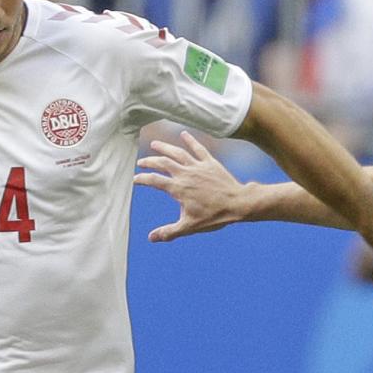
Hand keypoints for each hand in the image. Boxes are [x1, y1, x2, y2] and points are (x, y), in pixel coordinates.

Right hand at [136, 132, 250, 240]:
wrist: (237, 204)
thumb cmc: (214, 216)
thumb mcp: (189, 226)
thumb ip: (169, 232)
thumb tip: (151, 238)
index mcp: (178, 189)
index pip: (154, 181)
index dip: (142, 179)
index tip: (135, 180)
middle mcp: (185, 174)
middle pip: (163, 162)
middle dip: (150, 161)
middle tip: (141, 162)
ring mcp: (198, 166)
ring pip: (177, 152)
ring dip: (164, 147)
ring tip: (154, 144)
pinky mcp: (210, 163)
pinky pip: (198, 148)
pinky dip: (190, 140)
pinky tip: (183, 134)